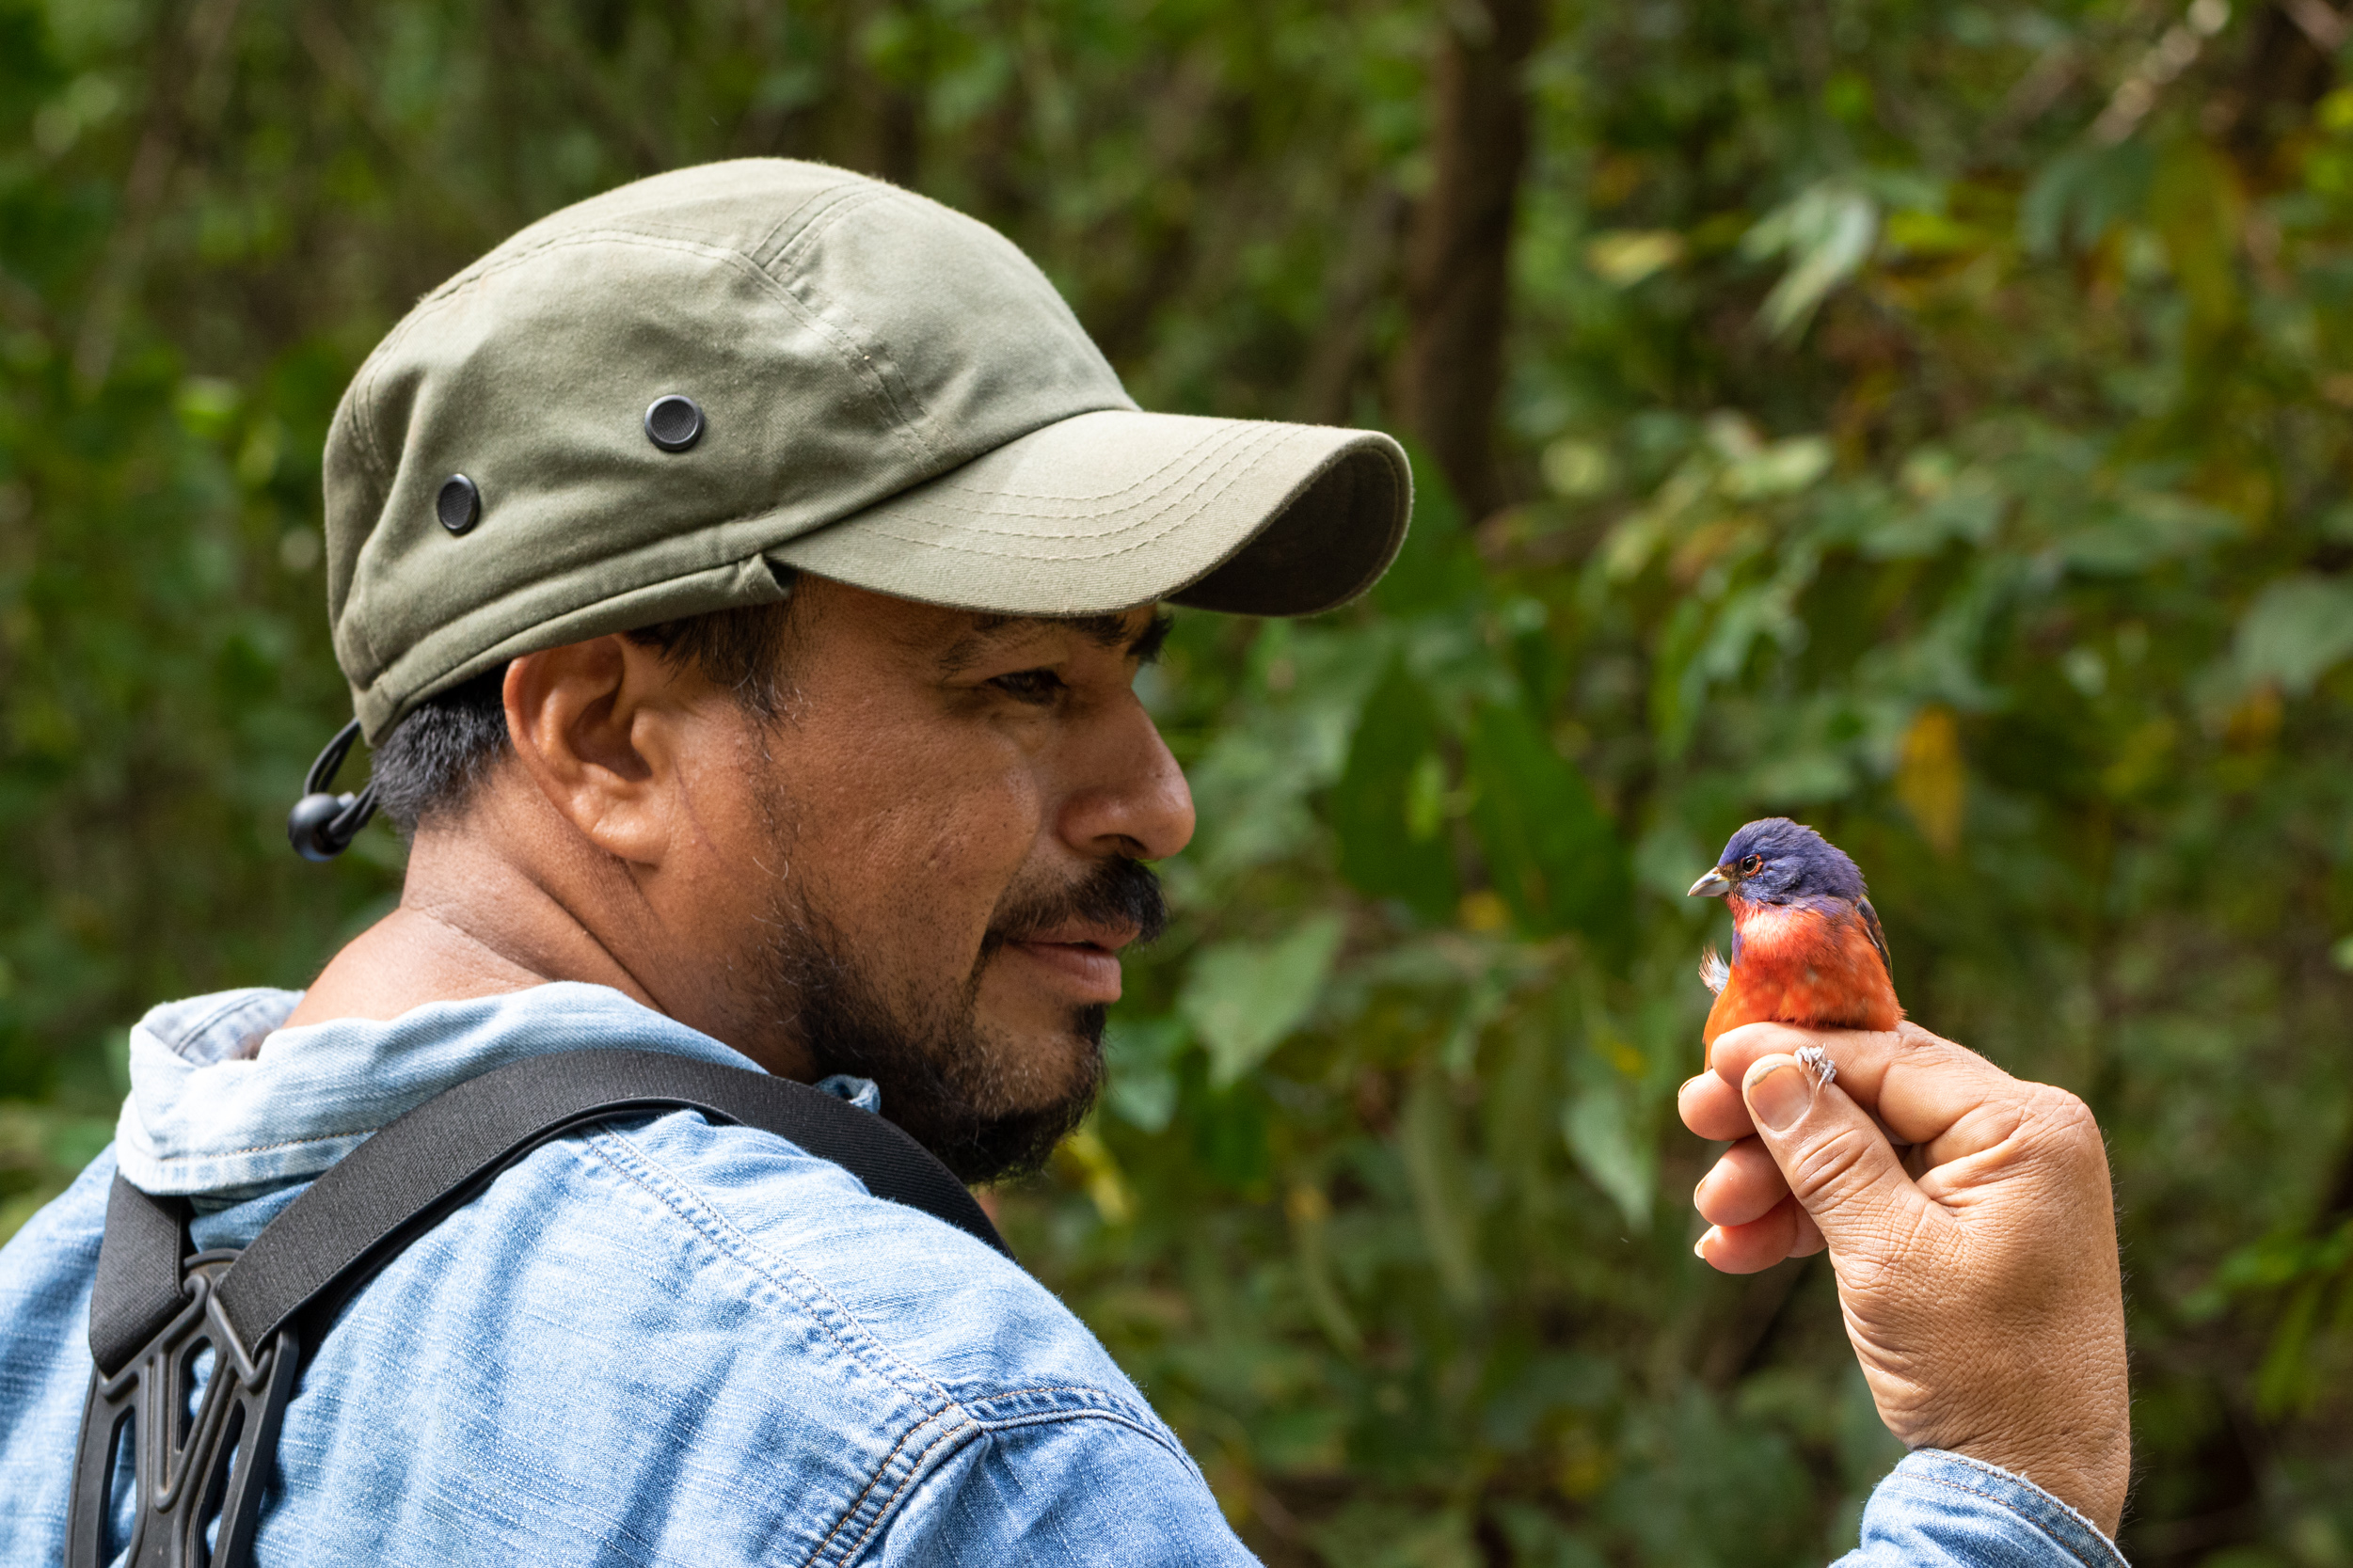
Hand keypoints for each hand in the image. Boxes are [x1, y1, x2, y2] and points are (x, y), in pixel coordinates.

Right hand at [1677, 1021, 2128, 1534]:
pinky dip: (1808, 1220)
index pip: (1887, 1057)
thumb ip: (1826, 1152)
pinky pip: (1874, 1199)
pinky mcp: (1966, 1228)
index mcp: (2024, 1127)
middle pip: (1866, 1098)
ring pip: (1858, 1150)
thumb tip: (1766, 1068)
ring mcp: (1994, 1185)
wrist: (2033, 1484)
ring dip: (1778, 1181)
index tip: (1712, 1055)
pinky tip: (1738, 1248)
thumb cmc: (1982, 1368)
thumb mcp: (1888, 1253)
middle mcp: (2018, 1139)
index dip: (1791, 1053)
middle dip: (1774, 1123)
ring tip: (1714, 1215)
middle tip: (1694, 1122)